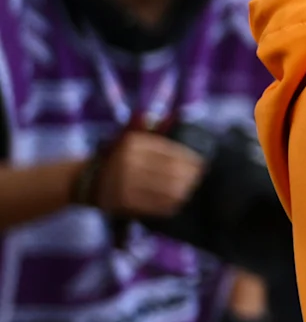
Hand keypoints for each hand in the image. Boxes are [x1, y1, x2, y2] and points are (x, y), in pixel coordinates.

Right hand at [87, 129, 205, 221]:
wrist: (87, 181)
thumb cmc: (116, 159)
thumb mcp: (128, 139)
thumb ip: (151, 130)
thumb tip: (177, 116)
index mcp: (134, 144)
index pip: (171, 152)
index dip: (190, 160)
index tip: (201, 165)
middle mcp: (129, 162)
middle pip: (171, 171)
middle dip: (190, 177)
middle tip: (198, 181)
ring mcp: (125, 183)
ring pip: (165, 189)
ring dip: (182, 192)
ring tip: (189, 192)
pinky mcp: (123, 201)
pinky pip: (153, 205)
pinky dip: (168, 205)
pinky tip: (176, 204)